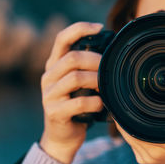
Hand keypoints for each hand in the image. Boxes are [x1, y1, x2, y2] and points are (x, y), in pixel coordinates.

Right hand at [39, 22, 103, 163]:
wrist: (64, 136)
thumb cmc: (79, 105)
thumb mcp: (82, 84)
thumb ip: (89, 68)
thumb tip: (115, 51)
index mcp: (55, 65)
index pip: (62, 38)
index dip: (80, 28)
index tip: (100, 27)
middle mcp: (49, 77)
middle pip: (72, 58)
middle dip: (96, 60)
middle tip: (111, 68)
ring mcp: (49, 95)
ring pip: (75, 78)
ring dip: (97, 80)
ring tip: (108, 86)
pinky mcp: (54, 112)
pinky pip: (79, 102)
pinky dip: (95, 102)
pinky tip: (102, 104)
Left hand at [115, 84, 164, 163]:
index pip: (142, 123)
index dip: (133, 109)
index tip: (130, 95)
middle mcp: (158, 152)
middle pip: (131, 128)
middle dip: (128, 112)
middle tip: (125, 94)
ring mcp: (149, 158)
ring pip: (128, 135)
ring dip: (126, 121)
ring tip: (125, 104)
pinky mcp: (145, 160)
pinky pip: (131, 142)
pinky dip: (130, 130)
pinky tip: (129, 119)